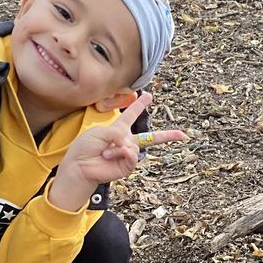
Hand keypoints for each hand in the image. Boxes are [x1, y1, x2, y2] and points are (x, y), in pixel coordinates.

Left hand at [49, 92, 186, 210]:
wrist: (79, 167)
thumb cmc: (85, 148)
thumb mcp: (100, 132)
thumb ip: (117, 133)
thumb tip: (129, 145)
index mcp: (118, 129)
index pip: (131, 115)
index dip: (139, 105)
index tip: (148, 95)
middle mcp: (125, 141)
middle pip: (150, 137)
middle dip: (167, 136)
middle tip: (183, 135)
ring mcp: (128, 154)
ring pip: (133, 146)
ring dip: (116, 147)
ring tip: (104, 152)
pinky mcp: (127, 166)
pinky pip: (132, 155)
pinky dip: (122, 153)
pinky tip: (111, 155)